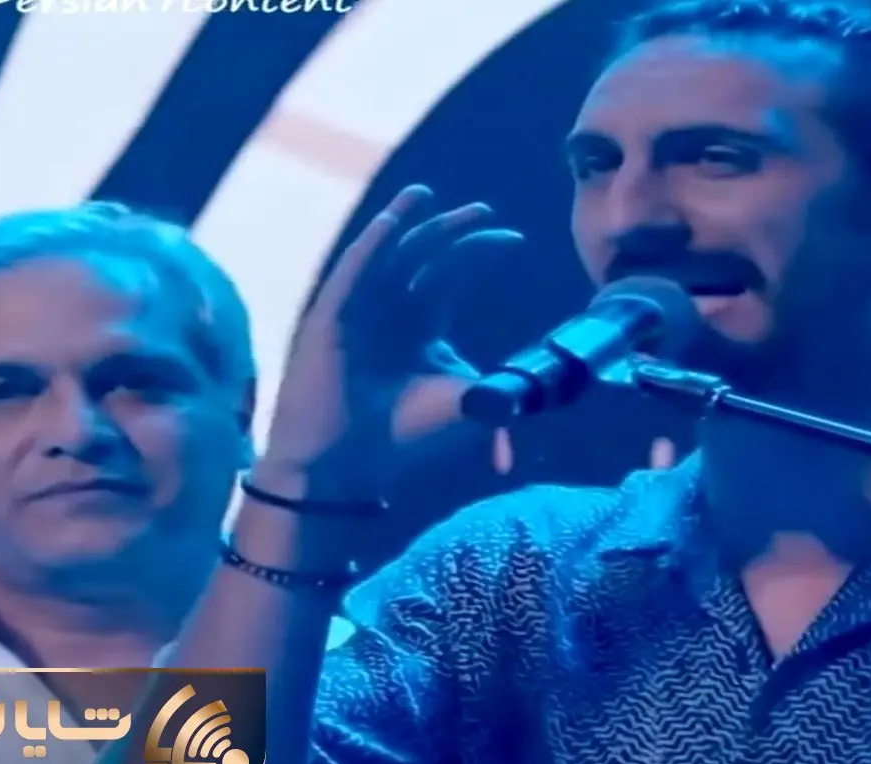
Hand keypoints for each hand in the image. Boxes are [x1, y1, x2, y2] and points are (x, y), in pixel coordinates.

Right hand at [258, 184, 522, 497]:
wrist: (348, 463)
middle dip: (452, 230)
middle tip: (484, 211)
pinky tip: (390, 223)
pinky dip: (370, 246)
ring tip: (426, 194)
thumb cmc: (401, 436)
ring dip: (404, 221)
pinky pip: (351, 272)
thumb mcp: (465, 407)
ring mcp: (360, 311)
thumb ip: (502, 398)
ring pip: (385, 253)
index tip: (515, 240)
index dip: (479, 253)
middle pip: (423, 256)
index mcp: (421, 326)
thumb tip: (540, 397)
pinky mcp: (330, 317)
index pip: (451, 274)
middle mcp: (391, 311)